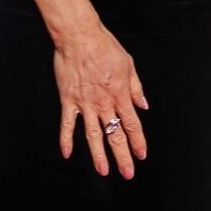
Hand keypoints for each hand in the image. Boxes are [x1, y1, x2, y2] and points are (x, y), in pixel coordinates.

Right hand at [53, 19, 147, 177]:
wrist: (79, 37)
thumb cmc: (105, 47)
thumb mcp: (128, 64)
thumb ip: (136, 87)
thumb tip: (144, 105)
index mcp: (121, 94)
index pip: (132, 124)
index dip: (138, 141)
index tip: (141, 155)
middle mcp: (104, 103)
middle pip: (115, 134)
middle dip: (122, 155)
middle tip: (127, 173)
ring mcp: (85, 103)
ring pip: (93, 134)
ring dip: (99, 154)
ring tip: (103, 170)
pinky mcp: (68, 100)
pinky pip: (67, 124)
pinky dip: (66, 139)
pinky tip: (67, 153)